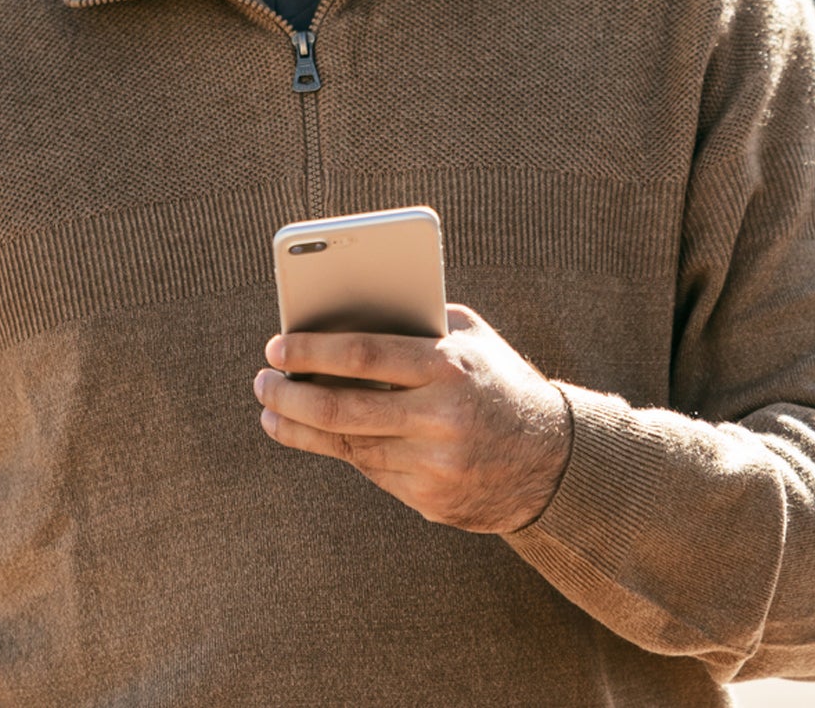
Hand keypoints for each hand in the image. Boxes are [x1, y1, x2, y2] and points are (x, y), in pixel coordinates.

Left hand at [253, 304, 571, 533]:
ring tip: (271, 410)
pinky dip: (340, 451)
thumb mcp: (472, 340)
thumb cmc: (499, 383)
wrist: (552, 460)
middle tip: (262, 381)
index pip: (363, 356)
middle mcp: (440, 418)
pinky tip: (314, 436)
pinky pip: (370, 472)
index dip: (311, 352)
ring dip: (299, 428)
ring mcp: (434, 465)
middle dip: (291, 395)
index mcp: (449, 367)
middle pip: (342, 409)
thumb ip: (417, 322)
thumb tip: (342, 315)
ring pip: (348, 447)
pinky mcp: (429, 500)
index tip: (275, 346)